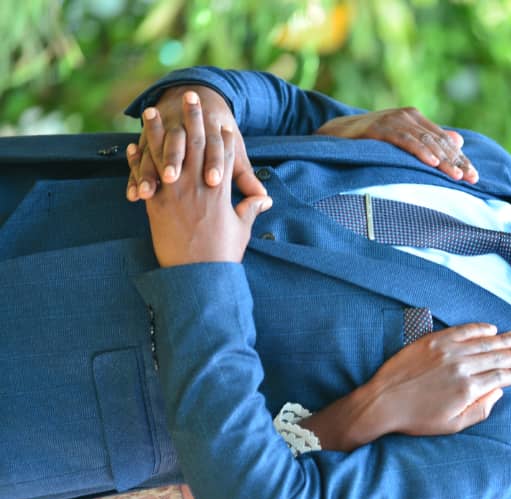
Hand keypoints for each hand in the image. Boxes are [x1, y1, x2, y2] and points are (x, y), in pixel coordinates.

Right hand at [126, 84, 265, 202]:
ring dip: (149, 171)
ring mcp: (163, 136)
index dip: (214, 162)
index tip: (214, 181)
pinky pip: (140, 162)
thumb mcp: (234, 148)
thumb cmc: (220, 132)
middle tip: (172, 179)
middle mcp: (185, 130)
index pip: (214, 146)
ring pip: (154, 153)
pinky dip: (135, 178)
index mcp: (210, 130)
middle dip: (174, 160)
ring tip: (147, 192)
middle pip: (179, 145)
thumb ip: (244, 175)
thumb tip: (265, 198)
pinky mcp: (148, 144)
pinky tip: (133, 196)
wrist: (194, 97)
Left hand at [143, 92, 271, 266]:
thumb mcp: (241, 230)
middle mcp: (197, 187)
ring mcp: (175, 194)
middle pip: (195, 144)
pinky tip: (133, 145)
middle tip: (190, 98)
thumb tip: (264, 199)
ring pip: (165, 154)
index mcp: (221, 192)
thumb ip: (250, 209)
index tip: (221, 121)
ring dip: (158, 131)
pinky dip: (138, 160)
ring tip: (153, 111)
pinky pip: (145, 176)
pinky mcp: (156, 205)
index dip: (222, 137)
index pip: (223, 155)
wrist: (197, 275)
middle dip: (194, 119)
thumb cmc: (223, 254)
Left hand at [300, 323, 510, 450]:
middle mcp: (462, 367)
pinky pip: (463, 330)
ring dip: (503, 339)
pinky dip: (479, 328)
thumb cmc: (417, 419)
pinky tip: (491, 328)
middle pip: (497, 356)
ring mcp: (448, 351)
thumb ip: (480, 409)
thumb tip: (498, 393)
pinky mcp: (434, 340)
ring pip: (484, 342)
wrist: (384, 402)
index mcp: (469, 389)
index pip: (501, 377)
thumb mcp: (453, 425)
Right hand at [315, 108, 478, 182]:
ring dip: (443, 160)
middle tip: (472, 179)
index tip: (475, 178)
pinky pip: (405, 140)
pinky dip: (419, 151)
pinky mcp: (380, 128)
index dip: (461, 159)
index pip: (445, 142)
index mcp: (417, 119)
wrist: (336, 134)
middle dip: (457, 162)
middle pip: (439, 142)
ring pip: (426, 141)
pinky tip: (432, 162)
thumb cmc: (371, 140)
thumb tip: (459, 140)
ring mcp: (394, 120)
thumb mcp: (403, 140)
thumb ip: (429, 140)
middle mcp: (408, 116)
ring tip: (456, 175)